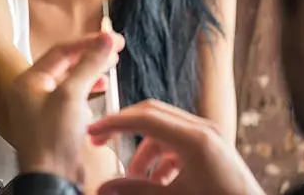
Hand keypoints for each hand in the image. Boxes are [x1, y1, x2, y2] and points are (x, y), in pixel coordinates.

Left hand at [6, 32, 123, 183]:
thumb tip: (105, 39)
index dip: (89, 42)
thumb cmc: (51, 140)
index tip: (112, 38)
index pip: (62, 50)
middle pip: (66, 63)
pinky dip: (89, 89)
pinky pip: (73, 96)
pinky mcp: (56, 121)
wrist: (51, 179)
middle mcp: (33, 92)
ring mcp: (44, 107)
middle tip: (114, 48)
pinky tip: (100, 89)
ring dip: (92, 71)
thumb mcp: (72, 95)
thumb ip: (89, 64)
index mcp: (29, 81)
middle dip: (92, 55)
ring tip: (110, 65)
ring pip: (71, 79)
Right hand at [89, 100, 265, 194]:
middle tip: (100, 142)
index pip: (145, 117)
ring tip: (134, 182)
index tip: (91, 131)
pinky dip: (162, 160)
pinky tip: (157, 184)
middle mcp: (202, 129)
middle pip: (153, 115)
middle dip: (125, 129)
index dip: (114, 123)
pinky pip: (178, 144)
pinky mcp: (212, 147)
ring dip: (144, 153)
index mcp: (194, 138)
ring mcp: (209, 136)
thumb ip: (136, 191)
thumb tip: (102, 188)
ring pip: (164, 132)